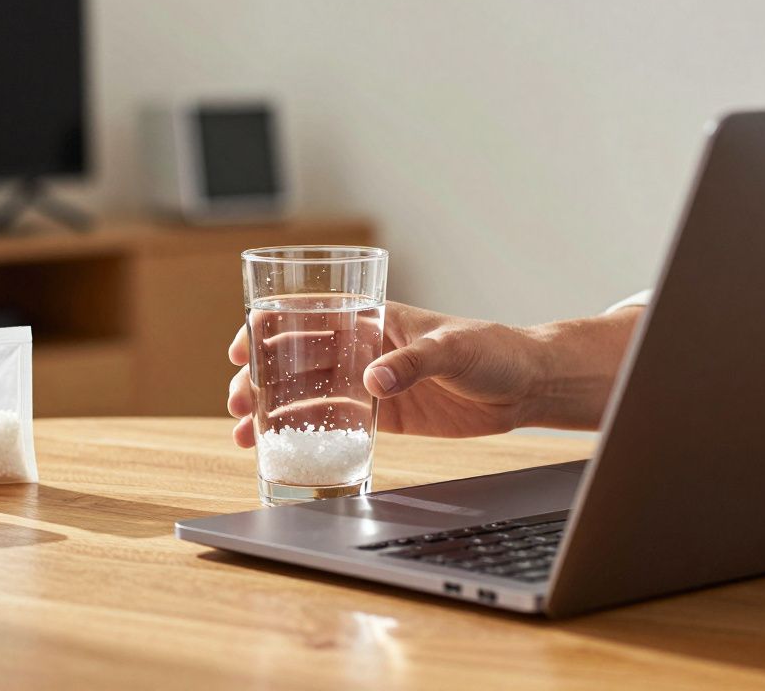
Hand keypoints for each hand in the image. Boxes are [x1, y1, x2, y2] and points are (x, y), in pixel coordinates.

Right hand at [227, 301, 551, 446]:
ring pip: (306, 393)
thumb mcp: (454, 349)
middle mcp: (363, 348)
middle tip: (237, 404)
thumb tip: (373, 380)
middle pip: (295, 360)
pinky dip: (305, 434)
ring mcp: (369, 382)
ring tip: (245, 434)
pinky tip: (281, 448)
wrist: (526, 385)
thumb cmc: (494, 350)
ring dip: (272, 410)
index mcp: (373, 318)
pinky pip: (334, 423)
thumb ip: (412, 363)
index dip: (266, 330)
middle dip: (259, 379)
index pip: (307, 316)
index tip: (239, 351)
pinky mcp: (382, 415)